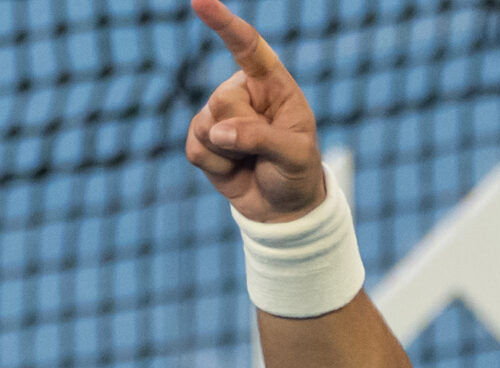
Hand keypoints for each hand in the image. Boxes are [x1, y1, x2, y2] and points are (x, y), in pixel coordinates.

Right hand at [184, 0, 323, 222]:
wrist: (283, 207)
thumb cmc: (297, 172)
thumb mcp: (294, 155)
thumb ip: (260, 138)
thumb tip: (217, 132)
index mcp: (273, 85)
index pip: (249, 48)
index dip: (225, 24)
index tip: (200, 2)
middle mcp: (243, 93)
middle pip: (223, 101)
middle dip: (242, 132)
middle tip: (266, 150)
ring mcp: (218, 115)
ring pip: (206, 125)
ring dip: (231, 153)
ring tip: (252, 161)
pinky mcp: (201, 139)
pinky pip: (196, 149)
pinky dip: (218, 167)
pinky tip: (235, 169)